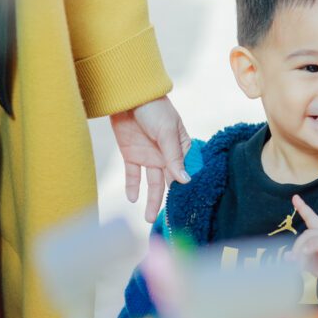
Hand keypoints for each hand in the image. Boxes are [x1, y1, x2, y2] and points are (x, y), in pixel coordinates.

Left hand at [109, 96, 190, 222]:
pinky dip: (132, 186)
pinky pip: (133, 175)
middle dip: (168, 201)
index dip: (188, 190)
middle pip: (169, 182)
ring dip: (150, 200)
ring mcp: (149, 156)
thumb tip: (185, 180)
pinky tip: (132, 198)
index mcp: (182, 149)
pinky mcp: (131, 155)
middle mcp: (167, 156)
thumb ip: (174, 158)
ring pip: (152, 183)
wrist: (128, 95)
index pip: (186, 173)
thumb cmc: (155, 109)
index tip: (189, 207)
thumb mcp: (167, 133)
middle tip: (167, 221)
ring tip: (149, 218)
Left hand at [289, 194, 317, 301]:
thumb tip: (286, 256)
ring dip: (300, 250)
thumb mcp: (313, 264)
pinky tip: (305, 253)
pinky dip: (310, 247)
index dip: (303, 208)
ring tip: (297, 264)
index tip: (295, 197)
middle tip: (291, 261)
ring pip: (310, 236)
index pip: (312, 218)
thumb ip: (301, 258)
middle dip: (296, 247)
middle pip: (306, 233)